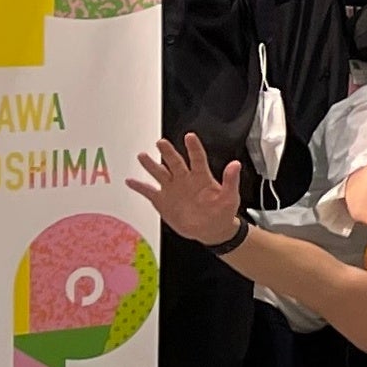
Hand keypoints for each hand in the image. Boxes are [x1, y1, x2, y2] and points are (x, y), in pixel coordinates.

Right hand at [133, 132, 246, 248]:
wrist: (211, 229)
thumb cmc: (222, 212)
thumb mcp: (230, 197)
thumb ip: (231, 181)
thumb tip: (236, 164)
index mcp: (202, 177)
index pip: (197, 159)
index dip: (194, 148)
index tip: (190, 136)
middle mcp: (185, 179)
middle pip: (175, 162)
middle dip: (168, 152)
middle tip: (161, 143)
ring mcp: (172, 188)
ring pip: (159, 173)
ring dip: (151, 165)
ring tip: (142, 156)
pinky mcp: (162, 200)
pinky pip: (148, 191)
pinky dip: (139, 186)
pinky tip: (130, 181)